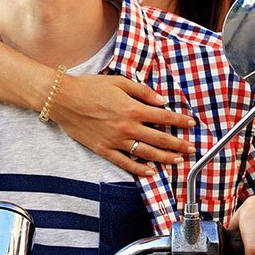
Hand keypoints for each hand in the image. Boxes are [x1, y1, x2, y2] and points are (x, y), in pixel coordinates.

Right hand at [53, 74, 195, 174]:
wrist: (63, 99)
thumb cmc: (90, 87)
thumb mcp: (119, 82)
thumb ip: (143, 91)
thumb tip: (162, 100)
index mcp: (133, 109)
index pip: (164, 117)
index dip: (180, 121)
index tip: (192, 124)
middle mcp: (127, 127)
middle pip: (160, 138)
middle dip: (179, 144)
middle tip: (192, 148)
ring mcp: (116, 141)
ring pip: (146, 153)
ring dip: (165, 158)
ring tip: (178, 160)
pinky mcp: (104, 150)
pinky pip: (125, 163)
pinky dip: (139, 170)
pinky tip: (150, 172)